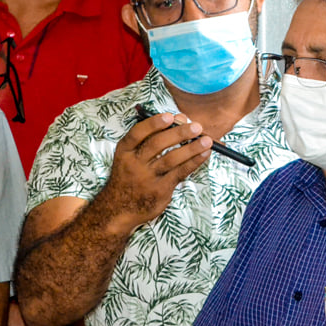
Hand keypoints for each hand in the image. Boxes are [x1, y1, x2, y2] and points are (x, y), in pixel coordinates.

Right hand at [101, 111, 212, 228]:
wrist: (119, 209)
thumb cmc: (130, 177)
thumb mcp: (130, 157)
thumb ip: (150, 139)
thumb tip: (179, 119)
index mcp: (125, 151)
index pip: (137, 133)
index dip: (154, 124)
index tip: (170, 116)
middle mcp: (134, 164)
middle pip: (157, 144)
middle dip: (178, 133)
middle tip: (196, 126)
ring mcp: (147, 178)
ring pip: (171, 159)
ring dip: (191, 148)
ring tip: (207, 140)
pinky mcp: (160, 190)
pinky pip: (180, 173)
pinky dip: (194, 162)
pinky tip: (204, 154)